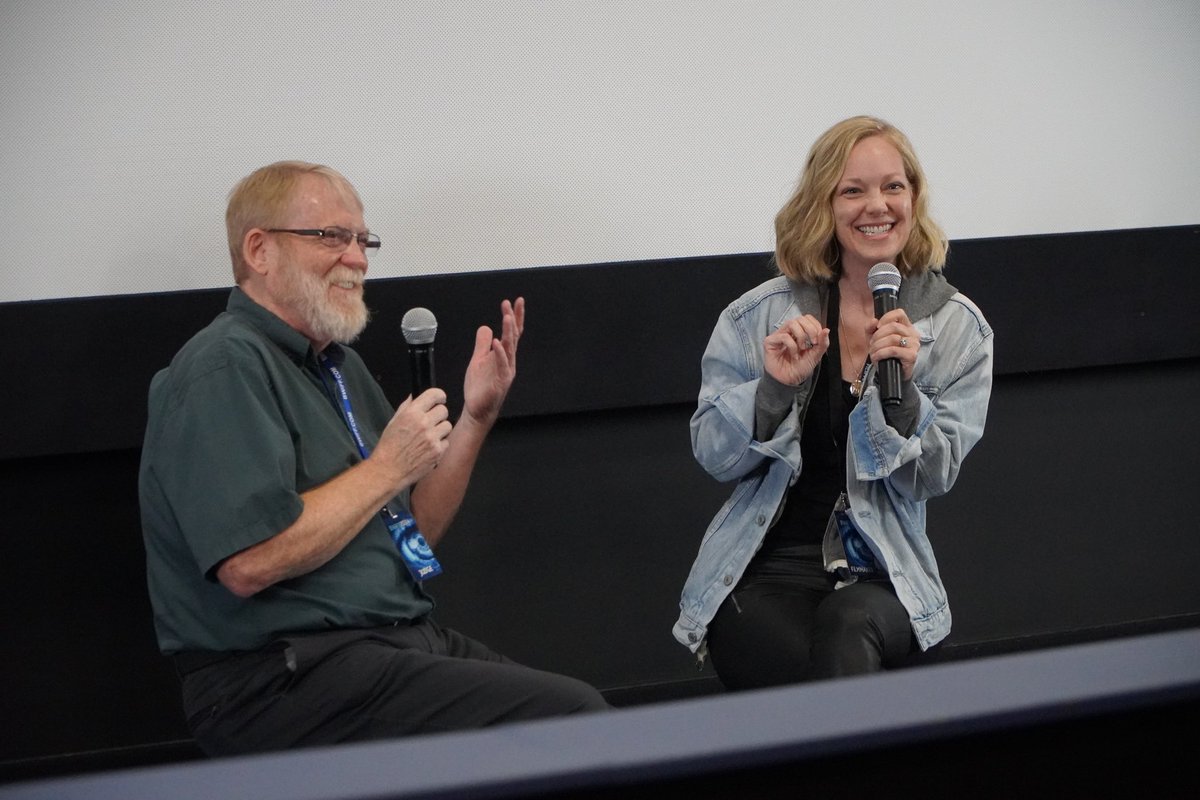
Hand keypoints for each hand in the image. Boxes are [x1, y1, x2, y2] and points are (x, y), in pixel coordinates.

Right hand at [373, 388, 451, 485]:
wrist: (388, 470)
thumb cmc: (389, 446)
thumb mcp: (393, 421)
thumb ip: (406, 407)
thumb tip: (415, 396)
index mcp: (411, 413)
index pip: (434, 394)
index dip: (439, 396)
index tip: (440, 400)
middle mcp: (423, 423)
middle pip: (444, 410)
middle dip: (438, 415)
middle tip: (431, 422)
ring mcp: (432, 438)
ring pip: (447, 426)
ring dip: (440, 430)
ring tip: (429, 437)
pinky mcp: (438, 451)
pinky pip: (446, 441)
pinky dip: (440, 444)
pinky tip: (428, 448)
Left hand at [462, 297, 524, 425]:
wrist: (477, 410)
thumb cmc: (480, 387)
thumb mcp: (478, 360)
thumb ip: (482, 344)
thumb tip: (486, 327)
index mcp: (504, 355)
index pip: (511, 333)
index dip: (515, 317)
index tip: (515, 302)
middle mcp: (508, 361)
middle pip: (513, 337)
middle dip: (512, 319)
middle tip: (511, 304)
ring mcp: (506, 371)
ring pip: (510, 348)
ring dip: (508, 332)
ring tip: (507, 317)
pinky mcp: (501, 382)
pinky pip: (502, 365)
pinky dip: (499, 353)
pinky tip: (496, 342)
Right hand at [763, 314, 829, 385]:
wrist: (790, 381)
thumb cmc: (800, 368)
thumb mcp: (815, 355)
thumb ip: (822, 343)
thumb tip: (826, 329)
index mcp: (799, 332)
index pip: (807, 318)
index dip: (815, 326)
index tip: (818, 340)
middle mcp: (788, 331)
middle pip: (800, 318)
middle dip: (810, 329)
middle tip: (813, 343)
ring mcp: (778, 335)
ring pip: (791, 323)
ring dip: (801, 336)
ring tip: (802, 348)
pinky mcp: (770, 342)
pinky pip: (784, 336)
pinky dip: (792, 346)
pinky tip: (793, 355)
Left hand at [869, 309, 919, 380]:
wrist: (892, 374)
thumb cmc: (886, 355)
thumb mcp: (875, 339)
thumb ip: (871, 329)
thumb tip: (873, 321)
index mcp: (907, 327)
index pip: (899, 313)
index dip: (886, 318)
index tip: (877, 327)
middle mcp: (913, 334)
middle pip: (893, 326)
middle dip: (878, 335)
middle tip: (872, 344)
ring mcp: (914, 345)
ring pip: (892, 338)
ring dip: (878, 345)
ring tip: (873, 351)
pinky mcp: (912, 356)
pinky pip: (893, 350)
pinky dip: (881, 353)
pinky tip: (877, 357)